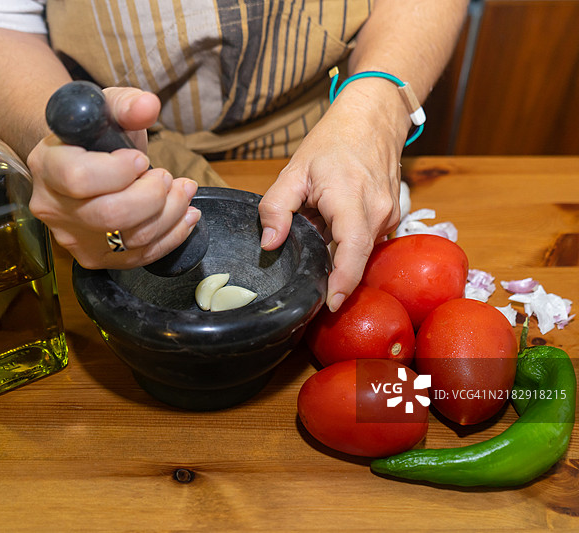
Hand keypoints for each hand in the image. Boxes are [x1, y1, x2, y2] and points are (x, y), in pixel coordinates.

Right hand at [27, 87, 200, 269]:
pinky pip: (140, 256)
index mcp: (48, 165)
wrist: (82, 163)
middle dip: (153, 195)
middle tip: (167, 177)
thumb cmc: (96, 135)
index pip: (78, 177)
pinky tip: (185, 214)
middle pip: (109, 215)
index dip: (120, 170)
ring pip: (131, 239)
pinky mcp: (95, 257)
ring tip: (182, 190)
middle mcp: (53, 207)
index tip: (140, 159)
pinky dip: (172, 235)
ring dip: (171, 213)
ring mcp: (72, 237)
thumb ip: (127, 104)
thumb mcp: (108, 109)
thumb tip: (147, 106)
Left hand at [258, 80, 407, 311]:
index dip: (343, 281)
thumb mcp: (294, 171)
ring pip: (360, 249)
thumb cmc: (334, 141)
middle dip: (332, 272)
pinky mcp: (391, 217)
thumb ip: (276, 208)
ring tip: (317, 223)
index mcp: (351, 199)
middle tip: (306, 275)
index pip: (352, 250)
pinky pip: (366, 239)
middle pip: (356, 257)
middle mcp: (378, 211)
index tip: (330, 303)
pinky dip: (346, 238)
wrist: (373, 118)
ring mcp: (389, 215)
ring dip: (336, 248)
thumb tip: (269, 244)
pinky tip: (330, 220)